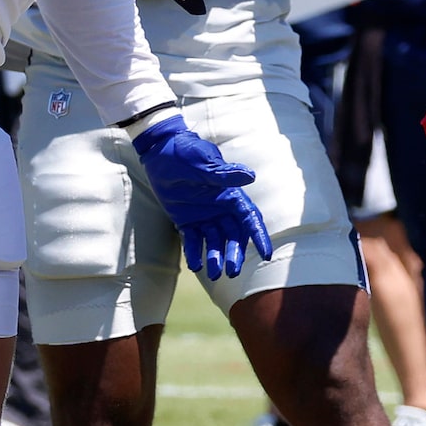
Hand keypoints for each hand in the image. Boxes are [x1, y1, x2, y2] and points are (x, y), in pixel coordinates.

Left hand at [132, 116, 272, 277]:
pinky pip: (193, 240)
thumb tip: (250, 176)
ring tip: (213, 274)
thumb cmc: (185, 152)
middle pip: (233, 236)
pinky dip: (194, 253)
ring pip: (215, 241)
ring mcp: (205, 215)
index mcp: (231, 194)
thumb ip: (224, 174)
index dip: (259, 236)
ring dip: (216, 257)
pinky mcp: (187, 221)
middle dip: (234, 254)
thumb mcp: (203, 163)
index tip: (266, 254)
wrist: (160, 151)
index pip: (249, 218)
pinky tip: (194, 266)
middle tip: (231, 272)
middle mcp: (221, 208)